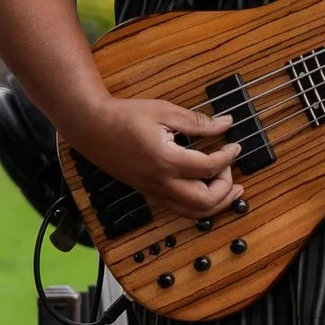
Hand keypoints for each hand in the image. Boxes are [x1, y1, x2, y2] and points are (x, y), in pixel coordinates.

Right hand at [65, 98, 240, 220]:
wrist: (90, 126)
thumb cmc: (124, 116)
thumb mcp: (164, 111)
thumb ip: (197, 122)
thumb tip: (225, 124)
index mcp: (166, 160)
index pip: (209, 168)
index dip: (228, 157)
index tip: (234, 146)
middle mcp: (160, 182)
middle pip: (205, 202)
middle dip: (226, 189)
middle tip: (231, 170)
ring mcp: (153, 190)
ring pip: (192, 213)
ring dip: (216, 204)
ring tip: (231, 190)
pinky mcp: (148, 192)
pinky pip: (178, 209)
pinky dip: (198, 206)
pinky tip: (207, 191)